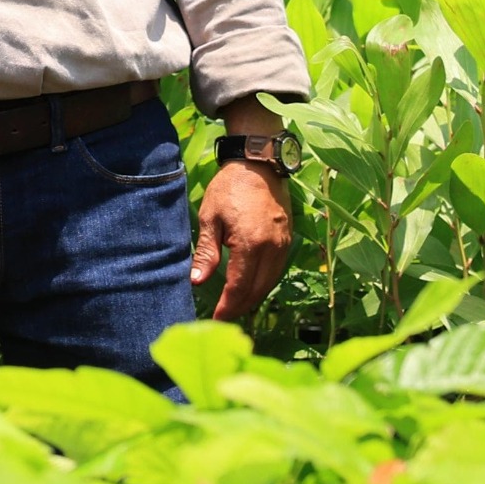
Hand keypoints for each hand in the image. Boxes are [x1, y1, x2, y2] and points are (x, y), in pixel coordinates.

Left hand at [193, 156, 291, 320]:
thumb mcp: (210, 219)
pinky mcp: (288, 241)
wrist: (258, 165)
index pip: (239, 286)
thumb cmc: (229, 189)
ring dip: (253, 298)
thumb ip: (206, 253)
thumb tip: (196, 281)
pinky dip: (263, 284)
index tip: (215, 318)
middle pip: (257, 290)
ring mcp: (284, 246)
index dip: (227, 306)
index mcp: (251, 244)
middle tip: (222, 317)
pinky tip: (250, 288)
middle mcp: (273, 249)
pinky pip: (276, 271)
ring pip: (270, 283)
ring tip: (234, 307)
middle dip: (240, 307)